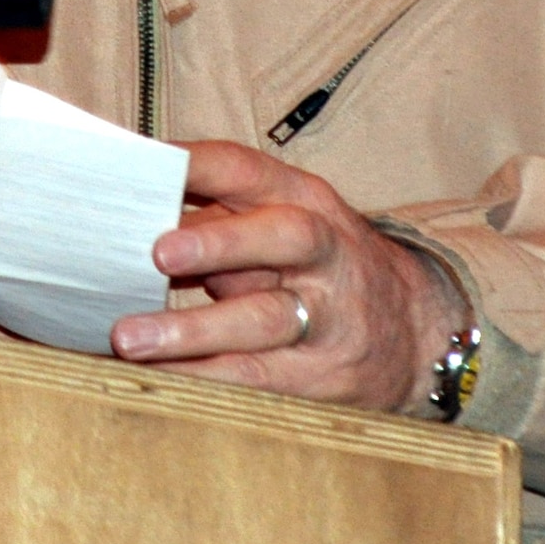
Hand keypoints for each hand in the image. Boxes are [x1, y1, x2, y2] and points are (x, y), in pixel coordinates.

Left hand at [109, 140, 469, 411]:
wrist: (419, 331)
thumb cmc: (315, 266)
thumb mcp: (279, 224)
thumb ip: (217, 217)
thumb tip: (126, 216)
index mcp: (301, 199)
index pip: (245, 168)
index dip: (193, 165)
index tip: (140, 166)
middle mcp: (323, 252)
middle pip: (280, 237)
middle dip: (219, 242)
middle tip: (158, 253)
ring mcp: (328, 316)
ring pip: (263, 319)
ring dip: (194, 330)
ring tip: (131, 338)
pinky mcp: (321, 376)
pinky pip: (257, 376)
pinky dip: (204, 377)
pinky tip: (157, 378)